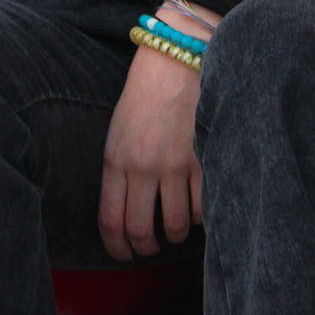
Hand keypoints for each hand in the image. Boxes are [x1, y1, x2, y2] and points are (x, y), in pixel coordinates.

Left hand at [99, 45, 202, 259]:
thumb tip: (125, 215)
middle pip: (141, 231)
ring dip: (175, 234)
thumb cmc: (145, 97)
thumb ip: (119, 173)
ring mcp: (176, 164)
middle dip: (145, 248)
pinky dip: (201, 216)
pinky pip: (203, 208)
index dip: (117, 248)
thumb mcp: (118, 133)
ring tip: (176, 228)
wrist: (176, 59)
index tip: (124, 255)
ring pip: (175, 226)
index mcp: (116, 159)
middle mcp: (143, 166)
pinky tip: (198, 208)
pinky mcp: (204, 159)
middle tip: (150, 247)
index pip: (110, 221)